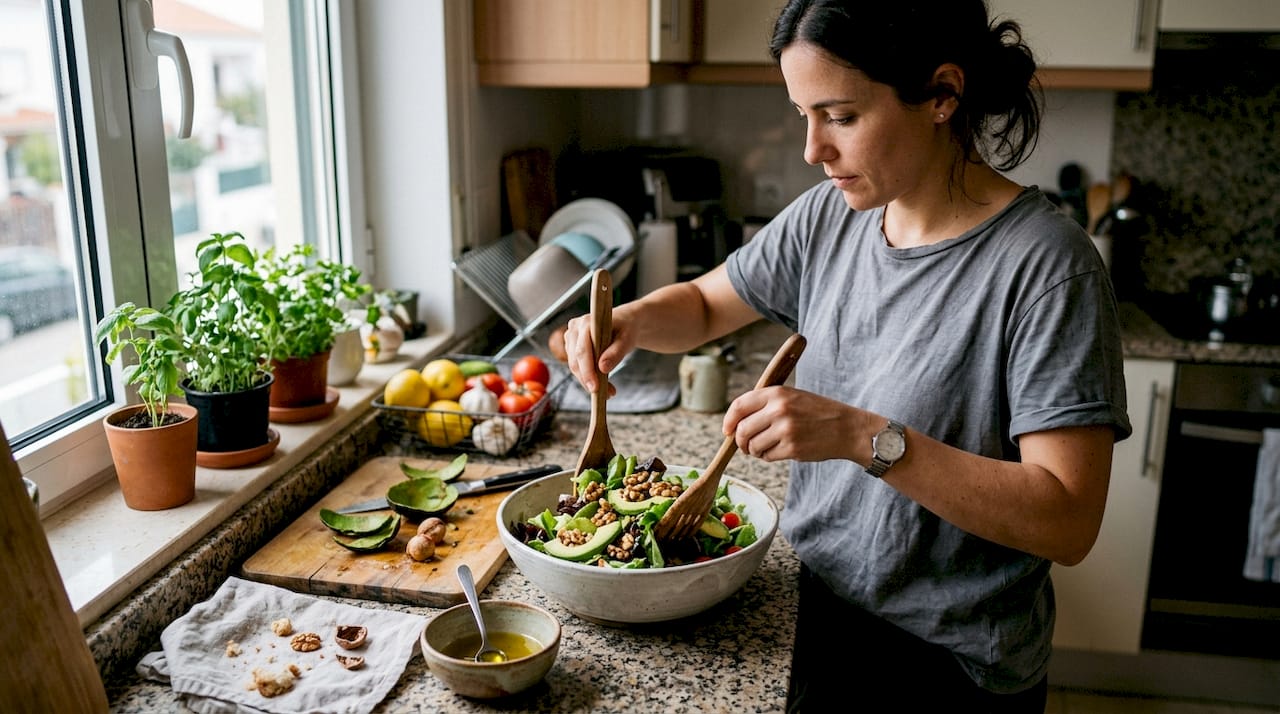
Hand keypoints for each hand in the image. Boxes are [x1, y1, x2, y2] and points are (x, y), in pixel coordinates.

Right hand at [562, 310, 633, 396]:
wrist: (624, 323)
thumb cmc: (627, 328)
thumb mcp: (627, 339)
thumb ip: (616, 352)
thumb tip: (603, 368)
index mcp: (586, 322)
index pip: (582, 351)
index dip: (587, 371)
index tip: (595, 388)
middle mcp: (574, 328)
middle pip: (576, 361)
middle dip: (590, 380)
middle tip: (607, 394)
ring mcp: (571, 337)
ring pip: (575, 366)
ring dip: (590, 381)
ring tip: (609, 391)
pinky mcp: (571, 346)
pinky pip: (577, 366)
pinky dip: (589, 377)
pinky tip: (603, 385)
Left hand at [723, 386, 860, 462]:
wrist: (847, 428)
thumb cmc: (817, 412)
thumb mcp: (792, 396)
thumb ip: (765, 404)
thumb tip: (735, 423)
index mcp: (777, 393)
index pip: (739, 406)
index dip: (729, 420)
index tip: (727, 430)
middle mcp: (779, 409)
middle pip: (742, 430)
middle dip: (740, 442)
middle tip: (746, 446)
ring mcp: (786, 429)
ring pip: (753, 446)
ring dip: (755, 451)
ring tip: (767, 447)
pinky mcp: (792, 448)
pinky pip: (767, 456)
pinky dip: (769, 457)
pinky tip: (781, 450)